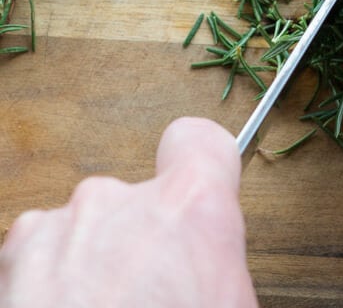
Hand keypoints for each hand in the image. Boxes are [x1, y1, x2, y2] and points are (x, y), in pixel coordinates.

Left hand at [0, 117, 256, 307]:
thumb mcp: (232, 305)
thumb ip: (217, 273)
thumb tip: (208, 280)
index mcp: (191, 209)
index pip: (199, 141)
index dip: (199, 166)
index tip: (195, 202)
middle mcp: (120, 201)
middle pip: (136, 200)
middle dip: (137, 243)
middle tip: (144, 302)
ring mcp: (58, 226)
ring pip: (81, 231)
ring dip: (86, 267)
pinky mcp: (11, 257)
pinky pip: (34, 257)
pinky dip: (41, 287)